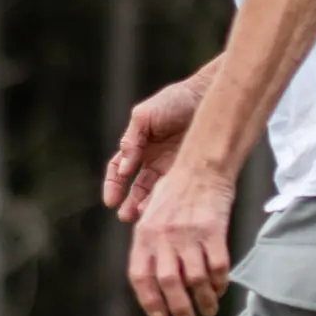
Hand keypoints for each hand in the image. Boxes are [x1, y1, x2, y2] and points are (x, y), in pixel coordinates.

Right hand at [104, 75, 209, 222]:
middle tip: (126, 218)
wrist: (205, 97)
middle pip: (138, 188)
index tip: (110, 201)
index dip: (113, 186)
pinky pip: (179, 188)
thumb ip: (131, 139)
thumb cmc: (172, 102)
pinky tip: (167, 208)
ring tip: (145, 218)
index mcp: (138, 147)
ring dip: (150, 206)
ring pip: (158, 192)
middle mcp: (153, 161)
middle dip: (131, 204)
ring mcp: (173, 167)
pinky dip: (171, 199)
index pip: (119, 171)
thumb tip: (123, 168)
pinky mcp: (192, 170)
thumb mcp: (144, 117)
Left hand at [127, 162, 235, 315]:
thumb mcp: (150, 216)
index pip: (141, 276)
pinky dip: (220, 283)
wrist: (200, 169)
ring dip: (203, 301)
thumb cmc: (175, 194)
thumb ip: (149, 245)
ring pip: (195, 279)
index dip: (150, 301)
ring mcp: (189, 235)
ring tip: (207, 311)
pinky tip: (220, 290)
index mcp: (144, 234)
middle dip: (179, 308)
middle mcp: (164, 236)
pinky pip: (218, 266)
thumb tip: (153, 281)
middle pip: (169, 283)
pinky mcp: (213, 232)